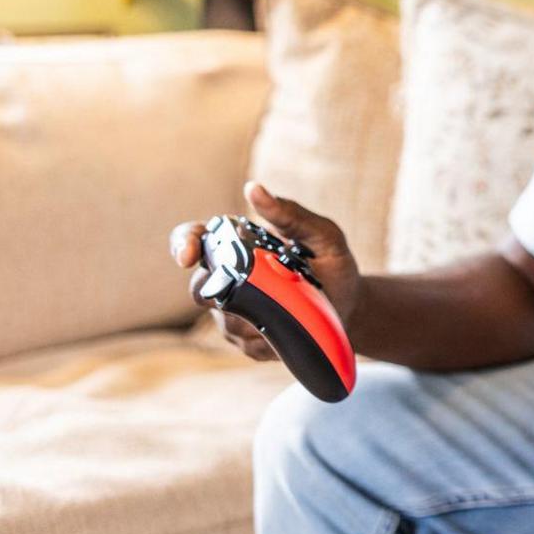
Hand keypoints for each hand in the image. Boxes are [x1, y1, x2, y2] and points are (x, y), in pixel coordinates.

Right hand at [169, 182, 362, 362]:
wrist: (350, 306)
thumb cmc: (333, 263)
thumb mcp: (322, 236)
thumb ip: (290, 214)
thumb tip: (254, 189)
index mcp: (238, 243)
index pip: (195, 238)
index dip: (183, 245)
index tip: (187, 257)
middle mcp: (227, 277)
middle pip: (199, 288)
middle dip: (222, 292)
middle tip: (259, 292)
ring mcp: (233, 311)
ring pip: (226, 321)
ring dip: (260, 316)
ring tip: (295, 307)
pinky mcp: (246, 340)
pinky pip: (248, 343)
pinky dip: (273, 336)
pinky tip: (293, 326)